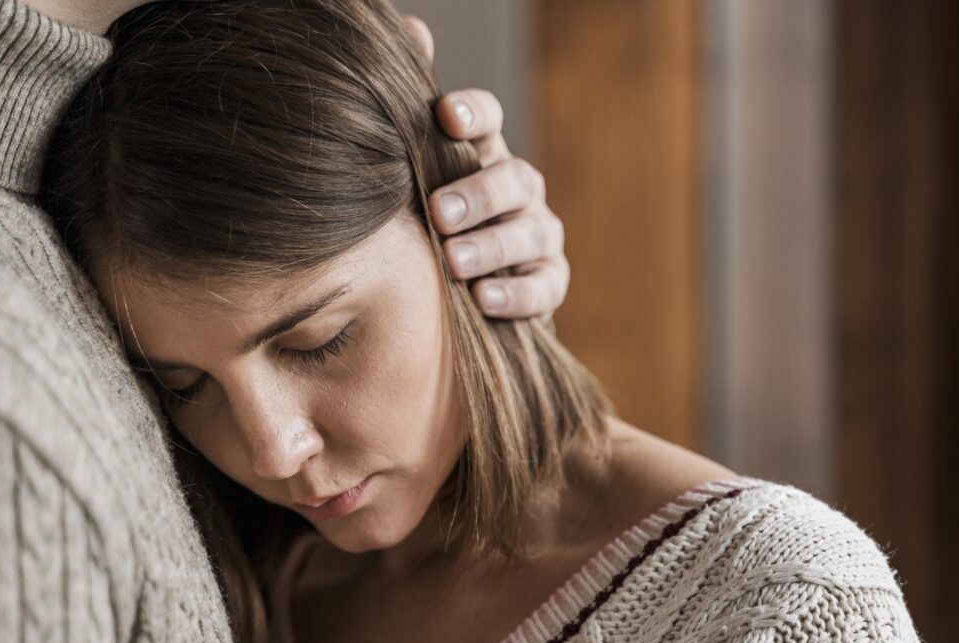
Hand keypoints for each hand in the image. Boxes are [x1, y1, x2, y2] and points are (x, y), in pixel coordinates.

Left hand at [403, 18, 569, 320]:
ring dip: (491, 246)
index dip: (473, 115)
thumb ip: (412, 113)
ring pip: (528, 233)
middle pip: (512, 179)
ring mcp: (538, 236)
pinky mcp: (549, 282)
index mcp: (484, 155)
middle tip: (439, 212)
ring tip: (454, 262)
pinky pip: (543, 287)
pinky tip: (484, 299)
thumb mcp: (418, 173)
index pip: (489, 122)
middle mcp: (519, 190)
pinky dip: (516, 294)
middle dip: (478, 194)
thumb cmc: (433, 223)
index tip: (445, 117)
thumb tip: (409, 28)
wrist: (457, 293)